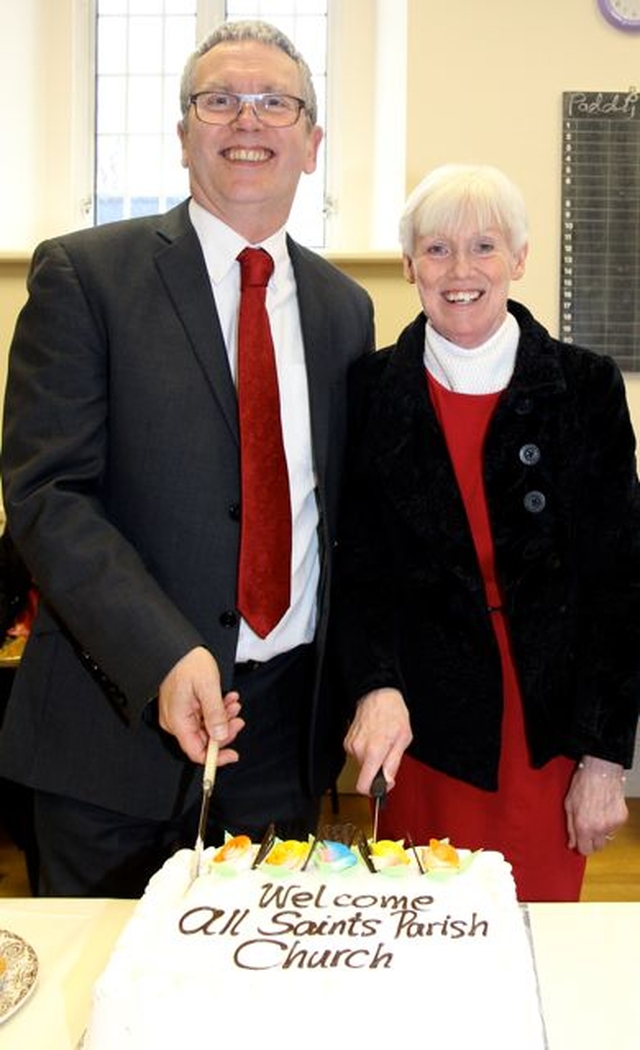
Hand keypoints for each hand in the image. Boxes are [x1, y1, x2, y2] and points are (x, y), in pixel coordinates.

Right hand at [158, 646, 243, 765]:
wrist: (178, 646)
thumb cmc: (188, 662)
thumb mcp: (207, 688)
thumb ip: (215, 714)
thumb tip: (221, 736)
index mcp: (178, 721)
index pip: (195, 752)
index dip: (215, 757)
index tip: (233, 754)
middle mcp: (176, 721)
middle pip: (203, 740)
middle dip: (224, 730)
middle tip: (237, 718)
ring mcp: (180, 714)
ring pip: (206, 727)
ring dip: (223, 717)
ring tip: (233, 703)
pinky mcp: (185, 707)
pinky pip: (203, 716)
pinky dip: (217, 710)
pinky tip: (226, 699)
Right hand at [344, 687, 412, 795]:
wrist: (378, 695)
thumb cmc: (393, 713)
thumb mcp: (403, 739)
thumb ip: (394, 763)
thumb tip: (388, 782)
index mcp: (374, 751)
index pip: (363, 785)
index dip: (373, 791)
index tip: (381, 788)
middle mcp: (359, 749)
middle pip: (366, 775)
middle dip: (377, 770)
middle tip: (388, 755)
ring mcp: (351, 745)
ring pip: (362, 765)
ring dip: (372, 759)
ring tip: (381, 743)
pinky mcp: (347, 741)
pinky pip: (358, 755)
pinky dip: (366, 751)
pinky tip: (373, 738)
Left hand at [564, 755, 627, 854]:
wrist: (601, 770)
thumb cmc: (582, 784)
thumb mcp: (568, 805)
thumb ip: (570, 828)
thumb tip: (572, 844)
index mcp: (583, 826)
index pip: (585, 850)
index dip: (582, 846)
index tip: (581, 841)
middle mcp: (599, 828)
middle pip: (598, 847)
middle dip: (593, 840)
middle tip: (589, 827)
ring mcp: (612, 824)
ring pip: (608, 837)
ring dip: (602, 831)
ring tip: (597, 814)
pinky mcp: (622, 818)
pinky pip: (616, 827)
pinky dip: (611, 822)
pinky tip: (605, 809)